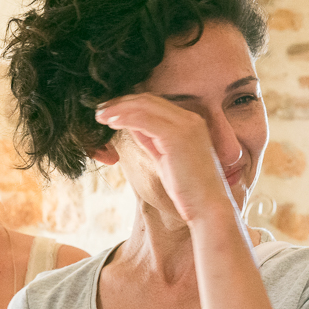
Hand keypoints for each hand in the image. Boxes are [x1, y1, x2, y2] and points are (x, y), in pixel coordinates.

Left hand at [95, 94, 234, 222]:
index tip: (110, 111)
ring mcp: (186, 125)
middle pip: (149, 100)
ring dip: (119, 108)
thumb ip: (152, 140)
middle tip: (99, 110)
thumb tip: (133, 126)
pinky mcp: (177, 136)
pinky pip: (144, 119)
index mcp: (190, 122)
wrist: (209, 208)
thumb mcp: (165, 159)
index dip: (130, 104)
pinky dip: (125, 117)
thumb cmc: (188, 189)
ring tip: (99, 115)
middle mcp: (190, 119)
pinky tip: (110, 122)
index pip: (155, 103)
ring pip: (145, 106)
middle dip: (121, 102)